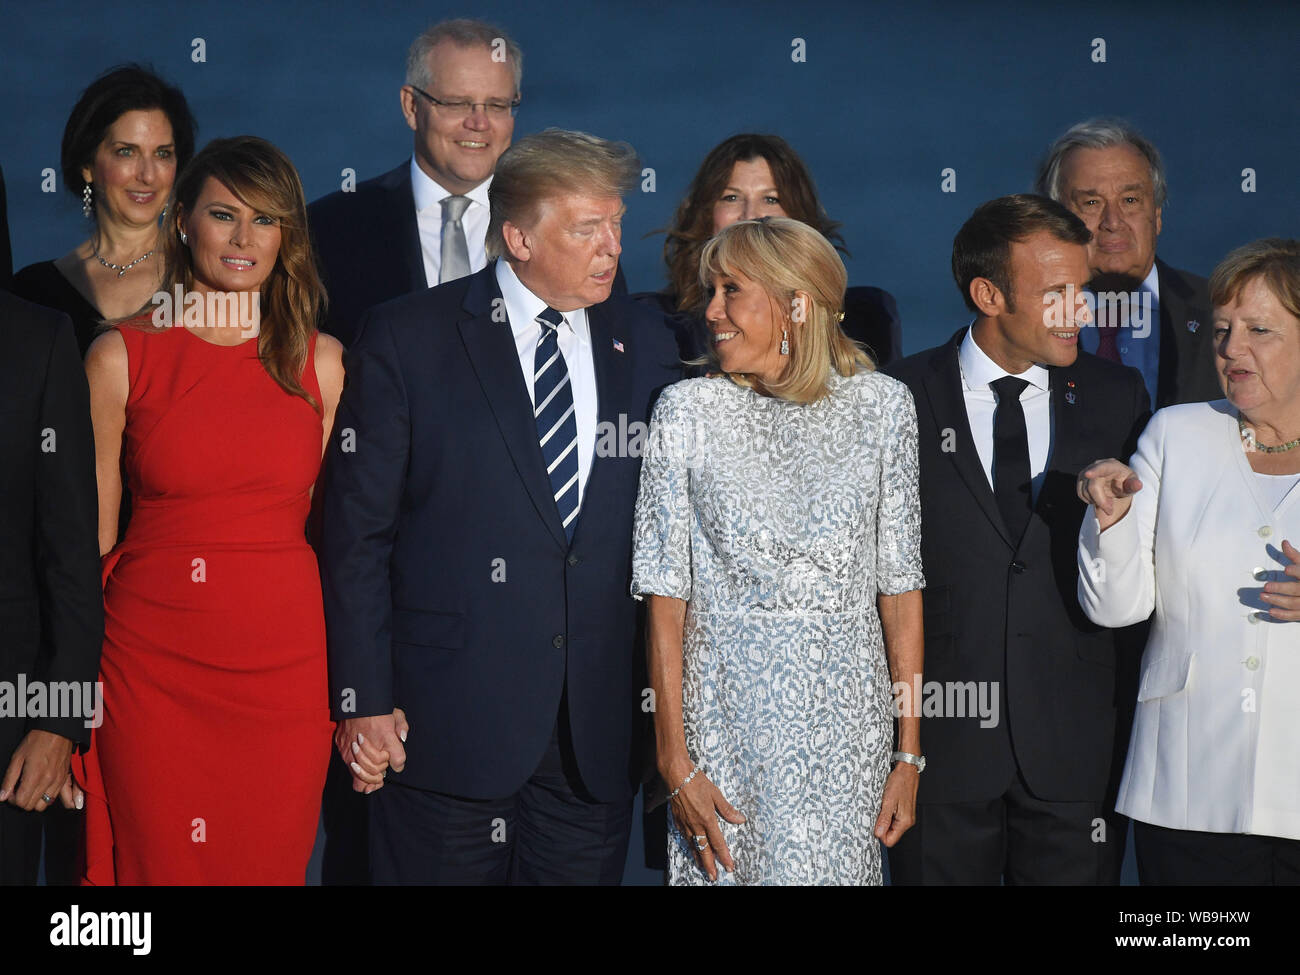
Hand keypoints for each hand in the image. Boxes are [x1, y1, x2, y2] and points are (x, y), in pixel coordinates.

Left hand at [0, 730, 75, 811]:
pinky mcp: (63, 779)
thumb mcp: (17, 757)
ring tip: (30, 789)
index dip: (12, 799)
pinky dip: (44, 797)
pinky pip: (53, 797)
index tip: (11, 791)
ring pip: (43, 805)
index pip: (21, 802)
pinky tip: (39, 787)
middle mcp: (48, 781)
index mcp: (35, 776)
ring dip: (34, 801)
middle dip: (22, 801)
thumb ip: (9, 779)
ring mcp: (57, 781)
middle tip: (18, 790)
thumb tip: (2, 796)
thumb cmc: (37, 741)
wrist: (58, 731)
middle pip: (31, 806)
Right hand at [335, 709, 408, 793]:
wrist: (354, 701)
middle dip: (380, 772)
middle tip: (382, 767)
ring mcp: (353, 749)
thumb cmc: (377, 708)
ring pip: (360, 775)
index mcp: (386, 737)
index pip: (397, 762)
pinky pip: (349, 766)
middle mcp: (369, 746)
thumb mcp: (396, 714)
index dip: (397, 764)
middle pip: (376, 773)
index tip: (395, 762)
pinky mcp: (342, 748)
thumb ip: (402, 727)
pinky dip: (355, 767)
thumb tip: (402, 740)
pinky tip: (360, 763)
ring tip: (371, 771)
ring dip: (366, 774)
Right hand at [666, 761, 745, 881]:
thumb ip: (727, 809)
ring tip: (702, 867)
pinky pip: (685, 837)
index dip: (724, 856)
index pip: (718, 843)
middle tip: (713, 877)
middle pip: (704, 850)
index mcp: (707, 819)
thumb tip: (740, 819)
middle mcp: (696, 824)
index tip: (729, 866)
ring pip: (693, 846)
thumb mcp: (715, 794)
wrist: (676, 774)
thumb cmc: (696, 781)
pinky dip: (689, 846)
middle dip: (709, 865)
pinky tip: (692, 848)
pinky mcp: (677, 820)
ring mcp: (685, 823)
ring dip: (698, 858)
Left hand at [874, 762, 918, 846]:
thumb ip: (884, 819)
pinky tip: (885, 804)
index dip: (880, 834)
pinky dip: (887, 814)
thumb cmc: (899, 782)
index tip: (873, 824)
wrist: (907, 770)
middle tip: (876, 813)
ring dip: (883, 819)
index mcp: (904, 821)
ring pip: (891, 826)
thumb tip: (878, 833)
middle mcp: (907, 821)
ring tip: (881, 806)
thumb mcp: (888, 801)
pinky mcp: (904, 811)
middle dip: (881, 826)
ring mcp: (906, 816)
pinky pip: (893, 819)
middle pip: (890, 834)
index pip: (890, 840)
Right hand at [1077, 458, 1142, 528]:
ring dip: (1097, 501)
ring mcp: (1086, 472)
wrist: (1117, 483)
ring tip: (1108, 501)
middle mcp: (1096, 466)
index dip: (1095, 471)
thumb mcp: (1132, 484)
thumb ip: (1134, 485)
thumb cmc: (1126, 483)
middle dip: (1101, 501)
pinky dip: (1089, 500)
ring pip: (1086, 492)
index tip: (1088, 474)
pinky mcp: (1081, 479)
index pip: (1102, 468)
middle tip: (1110, 511)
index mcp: (1111, 465)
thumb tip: (1138, 485)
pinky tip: (1099, 499)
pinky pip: (1081, 494)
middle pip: (1093, 486)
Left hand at [1262, 539, 1299, 621]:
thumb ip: (1295, 556)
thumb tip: (1284, 544)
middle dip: (1282, 588)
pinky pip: (1296, 615)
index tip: (1287, 569)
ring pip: (1295, 603)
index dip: (1297, 571)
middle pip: (1298, 589)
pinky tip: (1272, 611)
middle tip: (1267, 586)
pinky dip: (1283, 614)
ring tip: (1263, 596)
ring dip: (1278, 601)